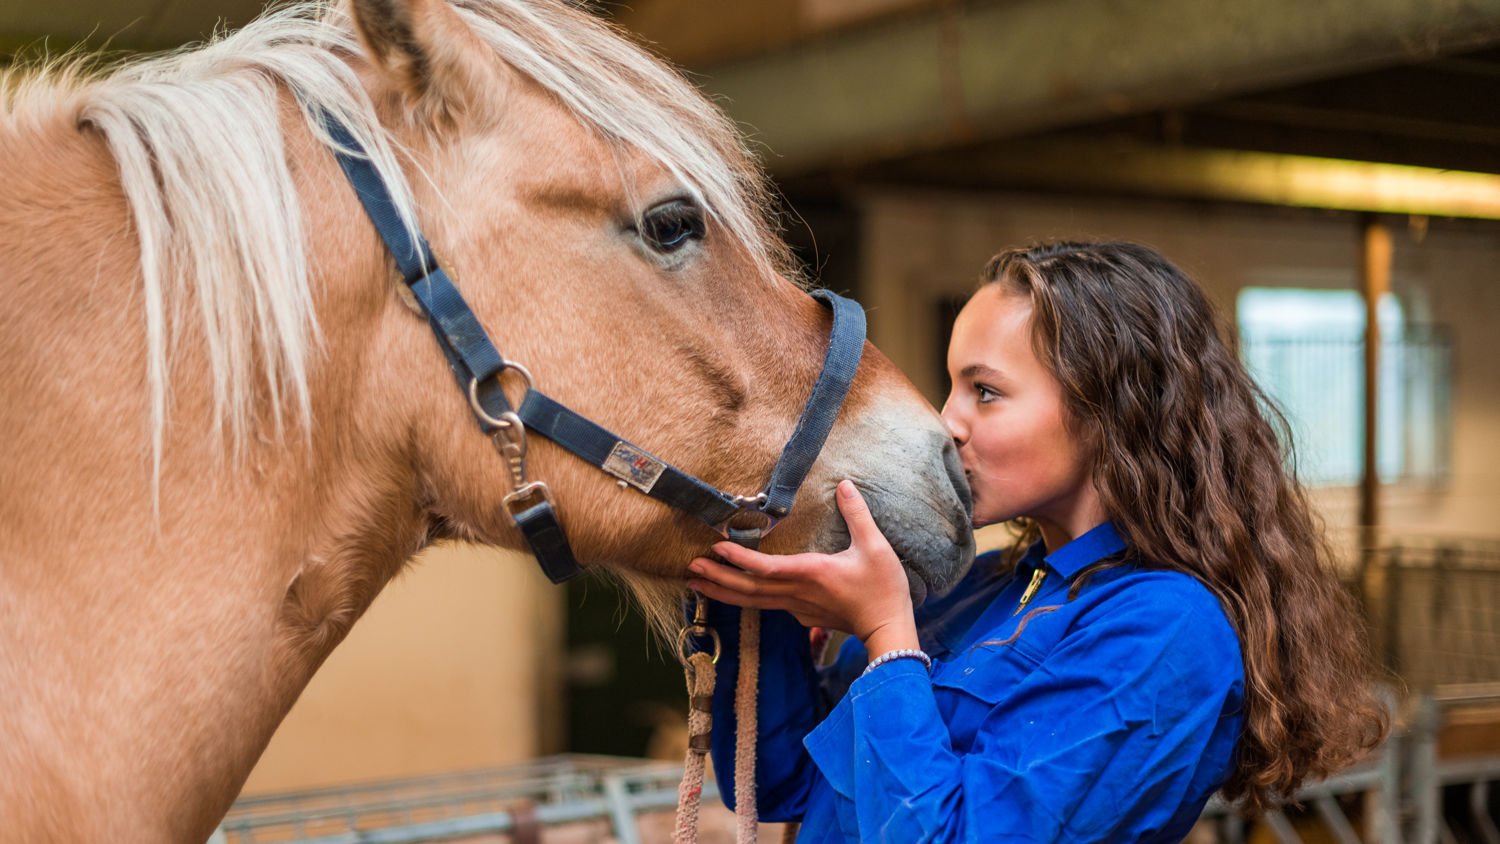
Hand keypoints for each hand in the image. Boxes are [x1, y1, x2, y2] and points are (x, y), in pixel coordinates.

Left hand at [687, 480, 918, 652]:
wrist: (889, 628)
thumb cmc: (883, 588)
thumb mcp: (875, 546)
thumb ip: (857, 514)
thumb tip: (845, 484)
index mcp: (810, 574)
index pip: (765, 568)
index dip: (739, 558)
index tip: (717, 546)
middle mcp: (797, 593)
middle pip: (748, 590)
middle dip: (717, 579)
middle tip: (690, 568)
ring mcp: (798, 607)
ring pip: (753, 601)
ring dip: (723, 591)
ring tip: (697, 582)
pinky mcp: (803, 615)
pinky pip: (766, 605)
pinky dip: (744, 597)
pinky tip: (733, 592)